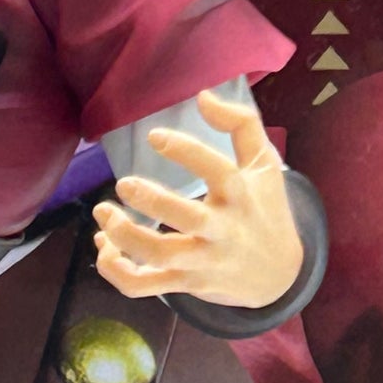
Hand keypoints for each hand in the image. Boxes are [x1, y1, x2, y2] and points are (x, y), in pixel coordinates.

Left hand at [93, 87, 304, 311]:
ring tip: (103, 213)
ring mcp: (202, 260)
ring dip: (124, 237)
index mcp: (241, 194)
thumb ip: (240, 124)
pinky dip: (117, 272)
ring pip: (159, 256)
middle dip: (151, 201)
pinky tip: (105, 247)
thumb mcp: (264, 164)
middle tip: (124, 184)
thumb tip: (202, 96)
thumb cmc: (264, 210)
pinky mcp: (185, 283)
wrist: (280, 275)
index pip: (216, 170)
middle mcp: (222, 229)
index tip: (154, 136)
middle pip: (187, 218)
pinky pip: (145, 286)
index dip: (185, 151)